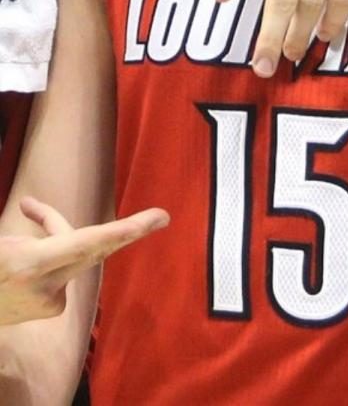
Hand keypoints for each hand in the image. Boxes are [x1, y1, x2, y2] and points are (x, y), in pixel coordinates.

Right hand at [0, 197, 168, 324]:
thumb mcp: (1, 243)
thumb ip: (31, 234)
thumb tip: (42, 214)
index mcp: (29, 265)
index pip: (84, 244)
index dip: (120, 231)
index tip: (154, 221)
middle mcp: (46, 286)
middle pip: (93, 248)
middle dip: (128, 232)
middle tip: (162, 216)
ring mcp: (52, 302)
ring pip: (72, 252)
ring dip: (57, 231)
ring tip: (26, 209)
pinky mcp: (53, 309)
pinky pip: (63, 268)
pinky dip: (52, 254)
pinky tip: (26, 260)